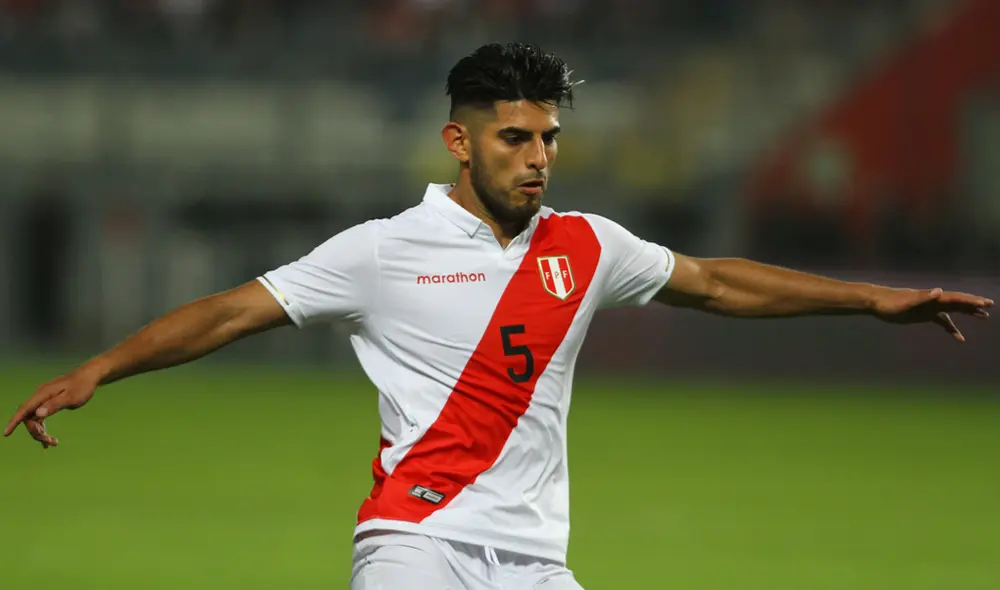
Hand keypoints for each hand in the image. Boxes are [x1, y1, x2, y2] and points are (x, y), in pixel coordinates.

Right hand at [3, 368, 100, 447]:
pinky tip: (48, 438)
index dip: (14, 422)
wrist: (90, 376)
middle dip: (36, 432)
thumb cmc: (82, 386)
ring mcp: (44, 398)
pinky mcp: (49, 401)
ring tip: (52, 443)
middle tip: (50, 443)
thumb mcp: (71, 398)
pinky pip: (40, 416)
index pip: (24, 409)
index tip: (6, 433)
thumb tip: (37, 414)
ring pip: (34, 418)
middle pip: (29, 417)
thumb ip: (54, 405)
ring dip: (40, 431)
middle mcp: (40, 396)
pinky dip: (43, 427)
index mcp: (43, 394)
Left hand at [872, 287, 992, 341]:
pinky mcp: (923, 315)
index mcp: (932, 297)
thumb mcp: (907, 302)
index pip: (956, 298)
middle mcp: (933, 301)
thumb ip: (923, 297)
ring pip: (953, 310)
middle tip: (990, 306)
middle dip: (974, 304)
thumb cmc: (890, 302)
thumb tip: (939, 291)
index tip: (986, 303)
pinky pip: (942, 321)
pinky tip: (959, 338)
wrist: (877, 302)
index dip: (971, 300)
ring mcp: (929, 308)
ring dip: (968, 313)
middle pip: (958, 302)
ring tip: (983, 317)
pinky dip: (951, 328)